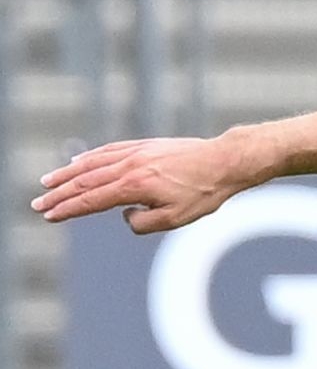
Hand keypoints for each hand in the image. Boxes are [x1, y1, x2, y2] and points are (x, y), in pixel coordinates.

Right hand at [33, 135, 252, 232]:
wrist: (226, 161)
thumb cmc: (204, 192)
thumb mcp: (175, 219)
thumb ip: (143, 223)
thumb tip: (125, 216)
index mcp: (135, 186)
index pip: (92, 200)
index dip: (68, 209)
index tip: (49, 215)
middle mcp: (131, 166)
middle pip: (86, 181)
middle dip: (59, 194)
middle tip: (38, 204)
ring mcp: (137, 152)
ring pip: (93, 163)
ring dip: (68, 173)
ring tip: (48, 181)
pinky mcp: (146, 145)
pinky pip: (110, 150)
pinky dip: (91, 157)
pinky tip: (79, 161)